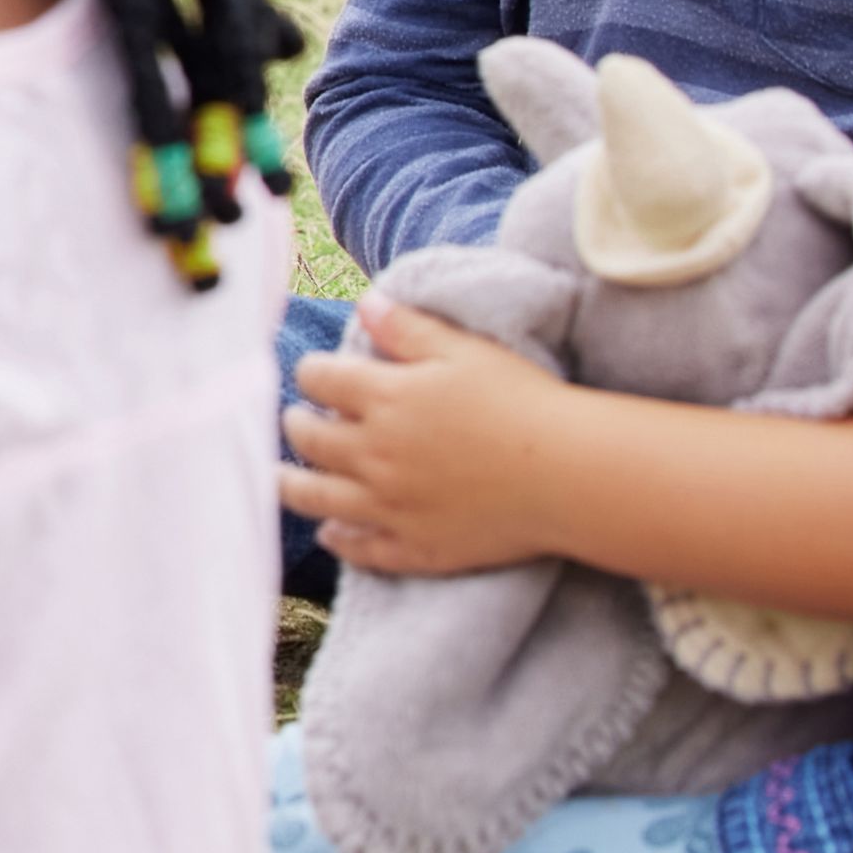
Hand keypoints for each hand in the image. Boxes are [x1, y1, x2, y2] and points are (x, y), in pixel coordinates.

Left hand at [280, 296, 574, 578]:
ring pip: (315, 496)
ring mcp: (390, 505)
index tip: (314, 375)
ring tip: (282, 478)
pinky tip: (330, 533)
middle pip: (307, 437)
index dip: (311, 373)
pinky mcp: (414, 547)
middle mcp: (374, 453)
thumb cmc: (522, 402)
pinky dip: (338, 539)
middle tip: (298, 421)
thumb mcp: (464, 350)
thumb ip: (407, 327)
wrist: (570, 474)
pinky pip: (360, 548)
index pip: (317, 379)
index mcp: (383, 397)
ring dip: (291, 484)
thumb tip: (364, 304)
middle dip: (297, 424)